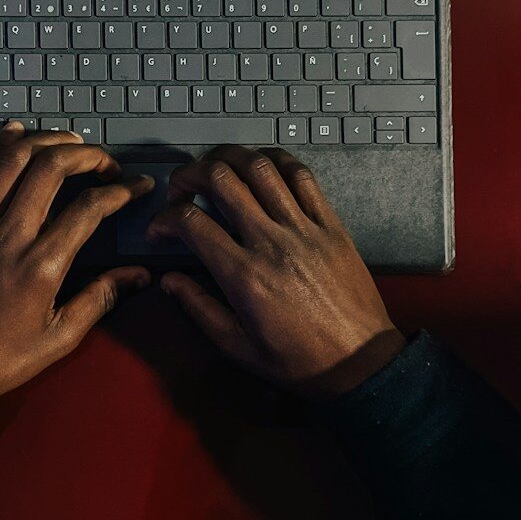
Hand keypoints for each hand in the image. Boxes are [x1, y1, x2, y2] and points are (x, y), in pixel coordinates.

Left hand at [0, 122, 153, 395]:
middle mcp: (10, 235)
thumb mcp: (59, 338)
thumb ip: (101, 299)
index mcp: (41, 265)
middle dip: (86, 154)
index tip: (138, 187)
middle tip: (106, 162)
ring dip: (46, 140)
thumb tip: (139, 275)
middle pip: (50, 169)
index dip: (120, 190)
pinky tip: (17, 132)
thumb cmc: (1, 357)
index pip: (89, 208)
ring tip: (70, 142)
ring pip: (11, 160)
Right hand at [148, 146, 405, 397]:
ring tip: (215, 169)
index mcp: (244, 275)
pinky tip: (261, 166)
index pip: (191, 223)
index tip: (160, 230)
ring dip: (228, 158)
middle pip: (221, 179)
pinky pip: (302, 175)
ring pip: (260, 167)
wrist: (360, 361)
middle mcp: (271, 242)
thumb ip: (199, 308)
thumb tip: (168, 279)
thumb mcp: (238, 346)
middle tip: (181, 189)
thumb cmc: (299, 361)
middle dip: (189, 175)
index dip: (164, 219)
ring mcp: (304, 228)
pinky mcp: (330, 224)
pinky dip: (276, 160)